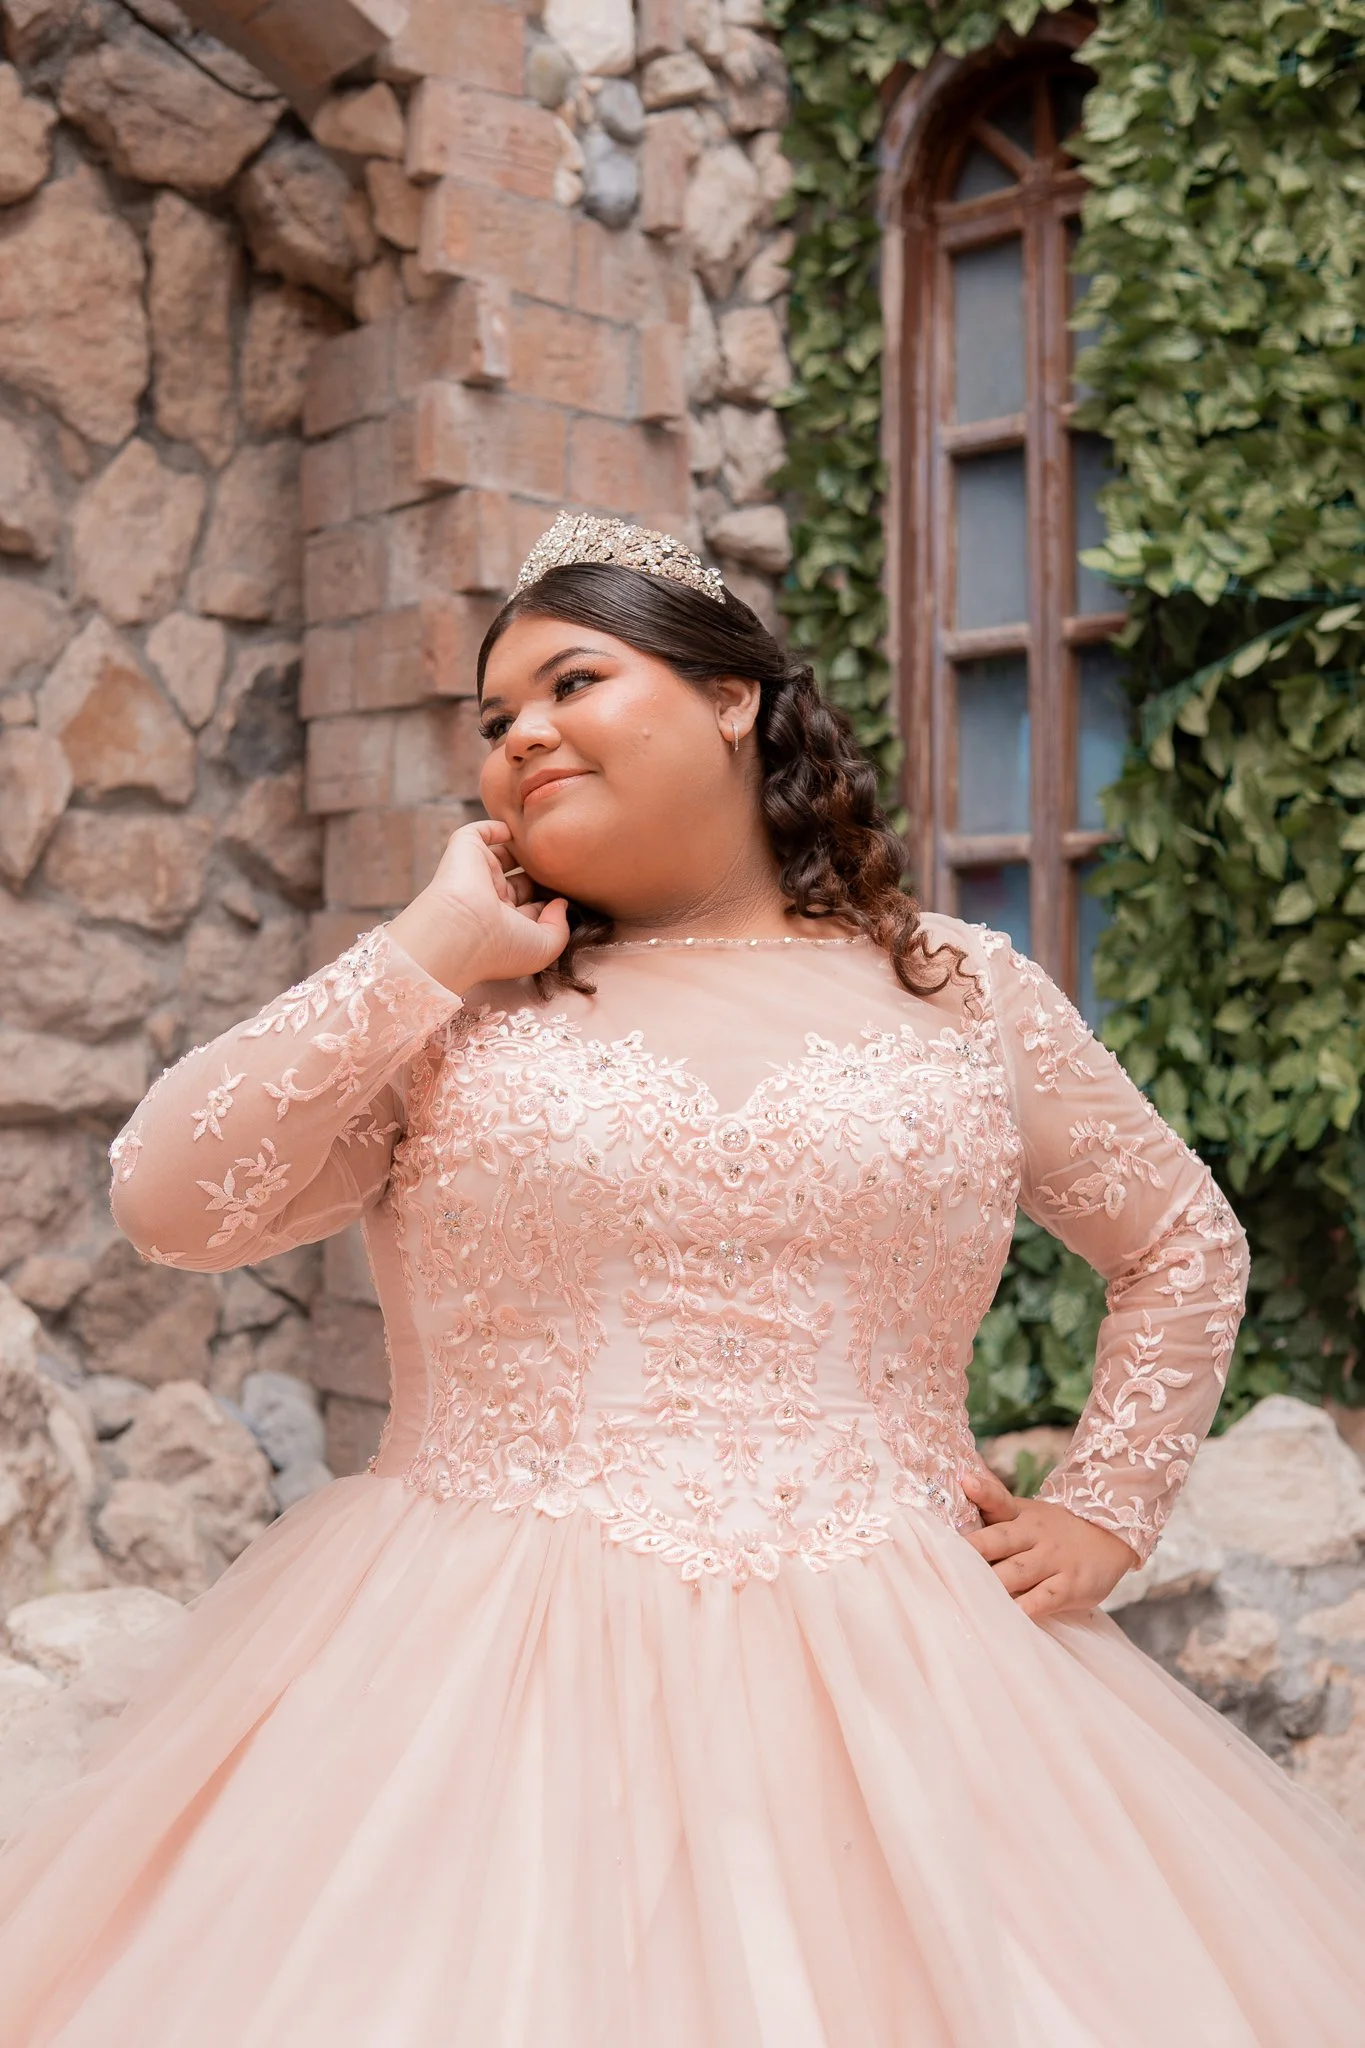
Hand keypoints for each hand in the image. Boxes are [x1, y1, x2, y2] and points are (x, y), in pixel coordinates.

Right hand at [387, 821, 569, 989]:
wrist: (461, 930)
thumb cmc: (502, 946)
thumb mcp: (545, 947)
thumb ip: (560, 927)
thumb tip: (561, 904)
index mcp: (506, 925)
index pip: (531, 908)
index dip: (550, 899)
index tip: (571, 891)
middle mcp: (490, 900)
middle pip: (520, 881)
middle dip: (541, 874)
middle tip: (564, 866)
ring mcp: (478, 875)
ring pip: (502, 857)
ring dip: (522, 851)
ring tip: (546, 845)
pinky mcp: (465, 851)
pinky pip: (479, 832)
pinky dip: (496, 827)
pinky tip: (514, 832)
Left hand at [959, 1466, 1138, 1620]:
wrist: (1111, 1536)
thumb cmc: (1053, 1530)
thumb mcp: (1026, 1513)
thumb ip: (993, 1506)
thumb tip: (960, 1483)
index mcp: (1020, 1515)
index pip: (999, 1499)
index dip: (983, 1491)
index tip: (966, 1483)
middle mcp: (1035, 1534)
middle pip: (999, 1540)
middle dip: (973, 1551)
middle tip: (945, 1560)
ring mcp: (1053, 1560)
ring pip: (1015, 1573)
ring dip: (990, 1584)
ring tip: (965, 1593)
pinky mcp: (1069, 1587)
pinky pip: (1041, 1600)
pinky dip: (1022, 1609)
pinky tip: (1005, 1618)